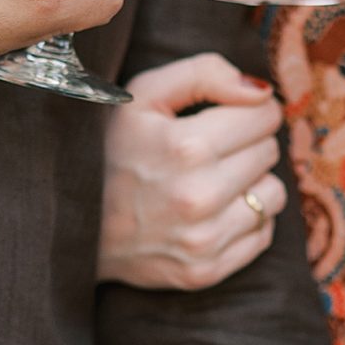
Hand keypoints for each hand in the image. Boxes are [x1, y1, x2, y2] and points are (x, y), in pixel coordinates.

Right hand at [97, 56, 285, 288]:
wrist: (71, 223)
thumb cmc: (109, 149)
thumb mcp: (142, 94)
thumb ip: (205, 73)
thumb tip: (261, 91)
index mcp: (186, 146)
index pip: (265, 115)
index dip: (248, 110)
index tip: (224, 116)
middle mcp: (199, 196)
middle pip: (269, 152)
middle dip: (246, 143)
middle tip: (209, 149)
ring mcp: (203, 240)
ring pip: (273, 194)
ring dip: (251, 182)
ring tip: (211, 180)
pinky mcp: (205, 271)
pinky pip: (262, 234)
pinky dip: (244, 219)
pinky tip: (209, 212)